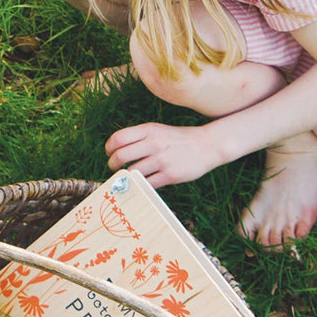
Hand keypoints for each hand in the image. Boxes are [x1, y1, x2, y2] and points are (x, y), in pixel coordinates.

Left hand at [105, 122, 222, 186]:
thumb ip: (138, 137)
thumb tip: (114, 151)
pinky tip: (141, 184)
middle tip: (115, 168)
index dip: (109, 148)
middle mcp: (153, 143)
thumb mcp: (157, 130)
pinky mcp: (170, 175)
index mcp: (148, 130)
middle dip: (113, 165)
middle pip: (120, 156)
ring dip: (127, 177)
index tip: (110, 154)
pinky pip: (146, 184)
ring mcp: (162, 159)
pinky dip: (140, 186)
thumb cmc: (177, 139)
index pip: (118, 138)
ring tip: (129, 177)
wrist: (207, 145)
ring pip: (132, 172)